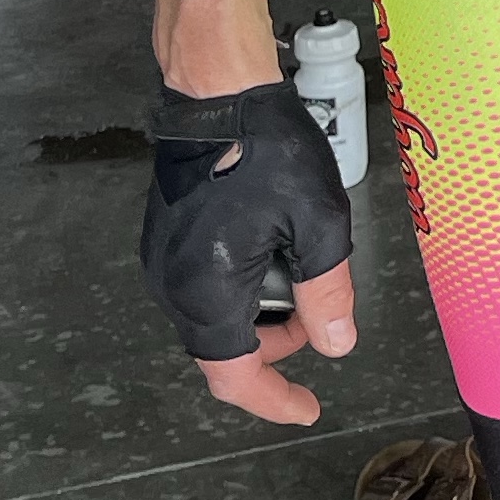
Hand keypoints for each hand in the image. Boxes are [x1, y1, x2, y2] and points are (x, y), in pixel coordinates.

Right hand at [136, 76, 357, 427]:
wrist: (215, 90)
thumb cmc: (266, 148)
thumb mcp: (318, 223)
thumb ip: (327, 292)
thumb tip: (337, 345)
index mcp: (205, 291)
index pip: (233, 377)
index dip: (273, 401)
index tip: (307, 410)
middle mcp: (171, 285)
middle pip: (223, 348)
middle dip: (276, 345)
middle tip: (320, 316)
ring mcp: (162, 260)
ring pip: (213, 317)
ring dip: (260, 314)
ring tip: (302, 274)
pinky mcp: (166, 236)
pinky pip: (203, 285)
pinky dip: (240, 288)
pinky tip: (273, 253)